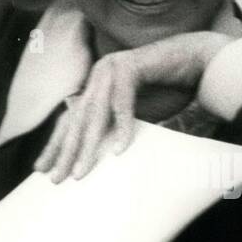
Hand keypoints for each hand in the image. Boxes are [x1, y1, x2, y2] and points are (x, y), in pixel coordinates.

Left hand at [35, 31, 231, 181]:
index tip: (43, 170)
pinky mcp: (131, 66)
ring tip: (81, 172)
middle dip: (64, 151)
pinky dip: (122, 126)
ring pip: (94, 113)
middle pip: (76, 118)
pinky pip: (123, 101)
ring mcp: (112, 67)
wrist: (199, 63)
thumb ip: (117, 128)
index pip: (70, 119)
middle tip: (55, 178)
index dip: (56, 145)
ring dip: (87, 146)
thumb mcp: (137, 116)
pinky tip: (118, 150)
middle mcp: (99, 75)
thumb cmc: (170, 91)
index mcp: (96, 86)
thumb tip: (102, 156)